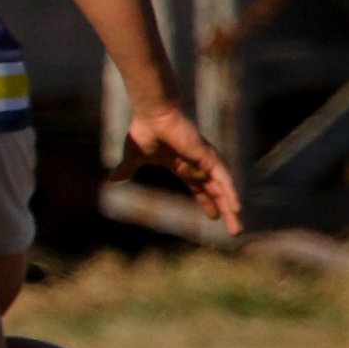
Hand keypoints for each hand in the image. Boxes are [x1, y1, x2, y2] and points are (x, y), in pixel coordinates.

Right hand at [111, 108, 243, 235]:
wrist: (152, 116)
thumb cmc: (143, 132)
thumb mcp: (134, 159)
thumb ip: (127, 170)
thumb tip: (111, 179)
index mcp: (182, 166)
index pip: (199, 188)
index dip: (206, 202)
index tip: (214, 217)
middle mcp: (197, 165)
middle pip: (215, 193)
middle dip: (224, 211)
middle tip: (234, 231)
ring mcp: (205, 161)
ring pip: (222, 189)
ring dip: (231, 209)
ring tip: (237, 229)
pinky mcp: (209, 157)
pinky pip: (223, 180)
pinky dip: (231, 194)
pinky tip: (236, 209)